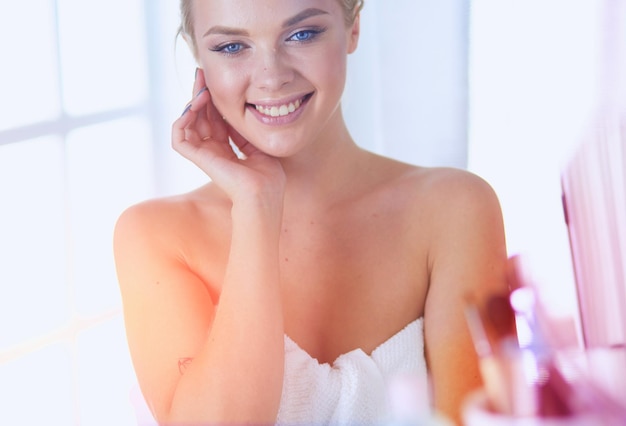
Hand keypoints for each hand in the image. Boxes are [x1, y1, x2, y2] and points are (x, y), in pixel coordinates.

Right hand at [172, 69, 285, 204]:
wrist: (264, 193)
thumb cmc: (267, 176)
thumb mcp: (257, 144)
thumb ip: (242, 129)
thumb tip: (237, 109)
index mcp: (227, 149)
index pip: (214, 119)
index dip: (213, 101)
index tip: (214, 81)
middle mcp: (213, 151)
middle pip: (200, 118)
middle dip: (200, 95)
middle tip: (202, 75)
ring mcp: (205, 155)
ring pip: (187, 124)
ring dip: (191, 104)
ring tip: (202, 91)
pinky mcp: (199, 159)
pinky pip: (178, 138)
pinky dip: (180, 122)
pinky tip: (192, 108)